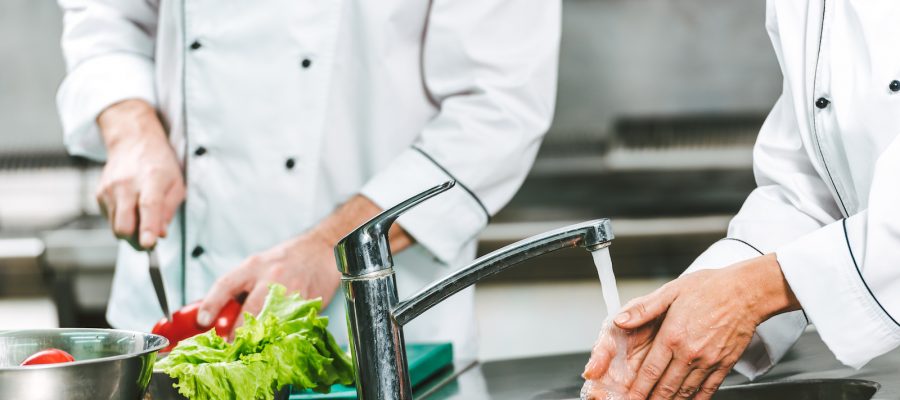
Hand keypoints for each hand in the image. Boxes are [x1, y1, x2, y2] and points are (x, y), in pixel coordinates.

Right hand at [96, 99, 184, 248]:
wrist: (133, 142)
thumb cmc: (160, 165)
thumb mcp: (177, 184)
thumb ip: (170, 210)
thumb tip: (161, 234)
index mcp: (151, 178)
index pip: (148, 206)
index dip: (148, 228)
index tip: (148, 244)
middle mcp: (126, 183)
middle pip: (124, 224)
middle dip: (136, 240)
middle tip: (149, 241)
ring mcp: (109, 189)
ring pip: (115, 227)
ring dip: (130, 231)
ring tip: (142, 216)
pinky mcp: (99, 194)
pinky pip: (110, 219)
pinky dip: (122, 220)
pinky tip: (131, 206)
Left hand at [197, 195, 412, 327]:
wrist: (323, 248)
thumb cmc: (288, 258)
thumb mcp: (260, 264)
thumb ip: (242, 286)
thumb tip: (219, 314)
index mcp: (254, 266)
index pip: (226, 284)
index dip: (211, 304)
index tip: (204, 322)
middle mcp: (271, 276)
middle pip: (249, 310)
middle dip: (237, 333)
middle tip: (230, 346)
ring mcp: (291, 290)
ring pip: (271, 320)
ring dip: (261, 336)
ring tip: (255, 346)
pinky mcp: (308, 301)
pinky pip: (293, 322)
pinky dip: (284, 332)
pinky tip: (281, 337)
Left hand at [586, 254, 799, 399]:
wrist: (746, 292)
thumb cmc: (711, 288)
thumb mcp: (671, 291)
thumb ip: (644, 309)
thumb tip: (621, 320)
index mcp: (673, 336)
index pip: (650, 371)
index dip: (639, 389)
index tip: (631, 397)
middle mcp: (689, 352)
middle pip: (666, 387)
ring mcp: (708, 361)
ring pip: (686, 392)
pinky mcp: (724, 365)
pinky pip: (708, 389)